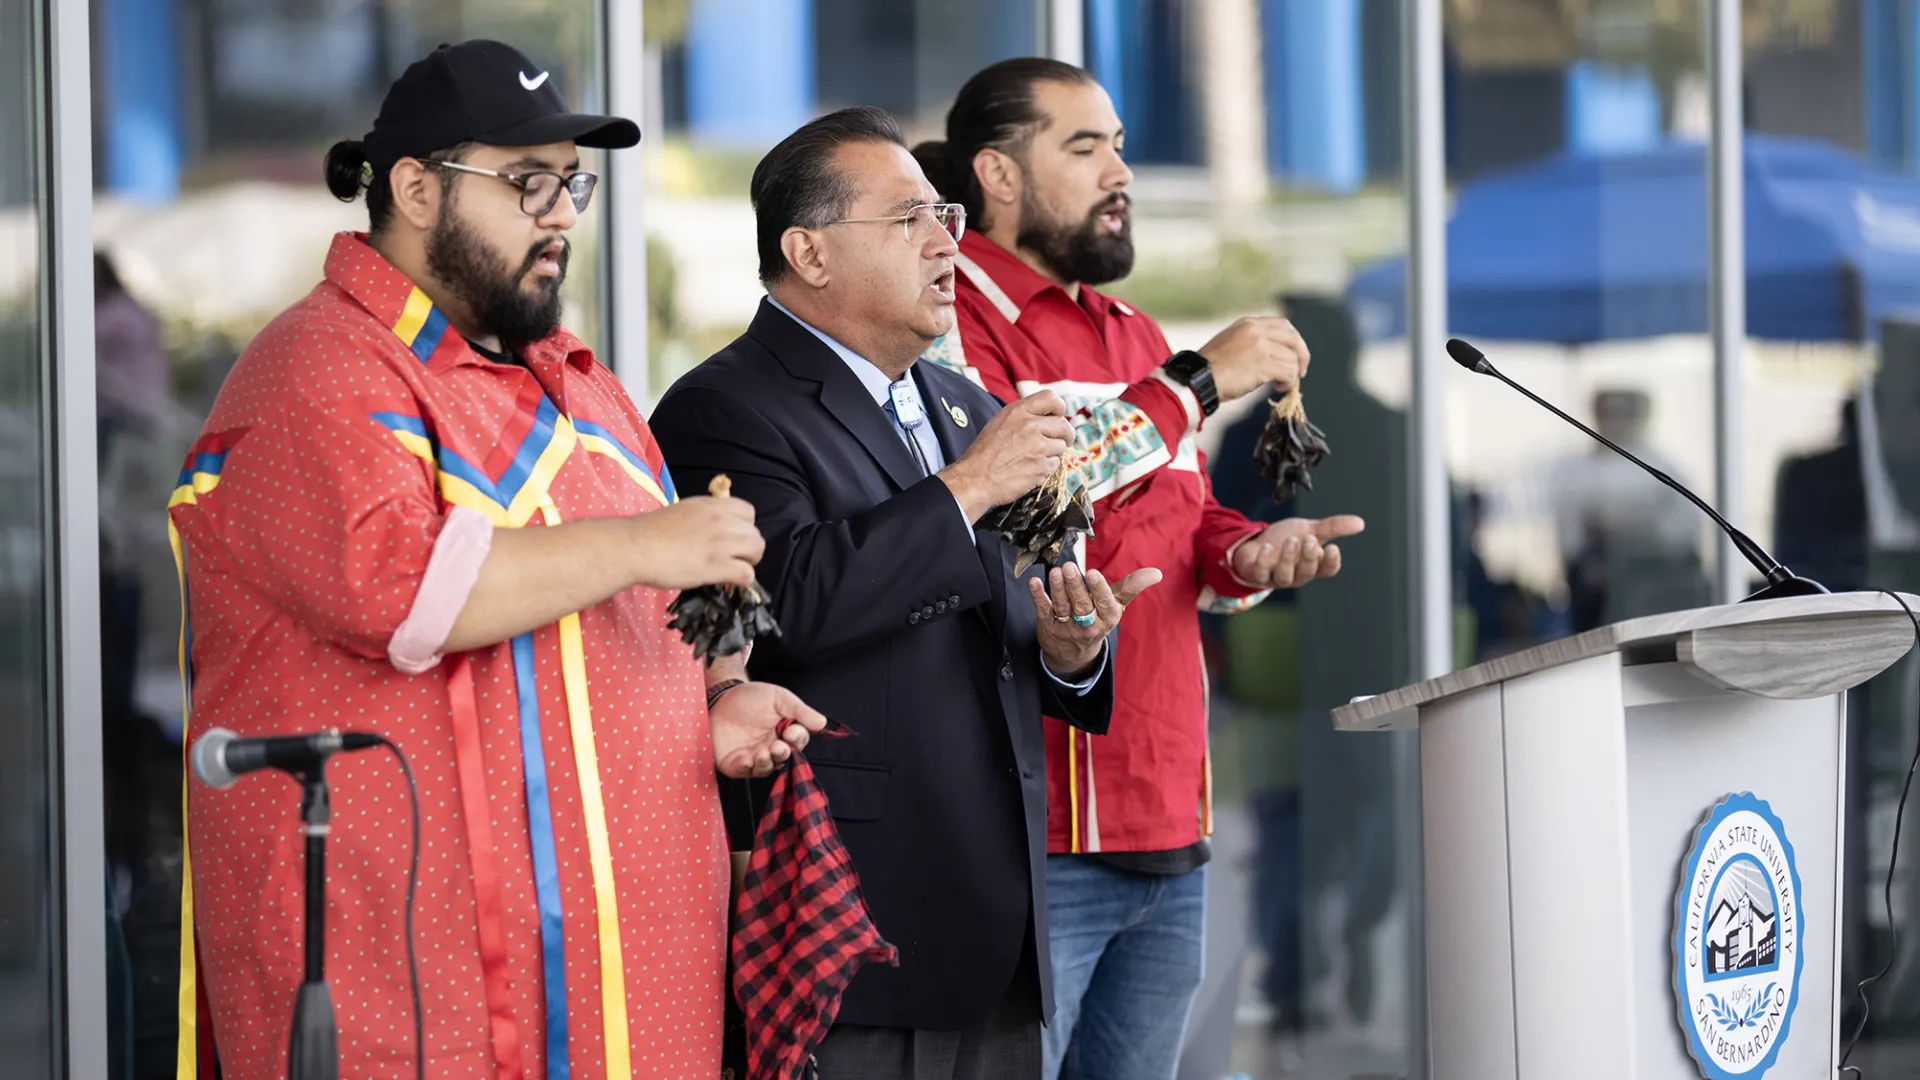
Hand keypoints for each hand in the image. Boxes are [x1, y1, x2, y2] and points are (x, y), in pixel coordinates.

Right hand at [629, 495, 764, 590]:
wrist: (634, 547)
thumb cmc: (649, 532)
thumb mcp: (681, 512)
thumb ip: (702, 519)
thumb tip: (710, 533)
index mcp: (711, 505)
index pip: (748, 512)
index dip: (743, 528)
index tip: (732, 539)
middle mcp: (721, 520)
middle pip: (755, 533)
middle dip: (748, 548)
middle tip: (733, 558)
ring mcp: (721, 542)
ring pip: (757, 550)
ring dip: (748, 562)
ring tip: (732, 570)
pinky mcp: (717, 565)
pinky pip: (747, 573)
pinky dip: (742, 579)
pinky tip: (728, 582)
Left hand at [709, 681, 827, 778]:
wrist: (720, 697)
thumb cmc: (751, 697)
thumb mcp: (779, 698)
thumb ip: (800, 711)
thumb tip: (822, 723)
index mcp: (785, 733)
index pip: (798, 741)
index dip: (797, 738)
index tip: (791, 731)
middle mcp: (772, 749)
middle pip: (784, 759)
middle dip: (783, 754)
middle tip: (778, 746)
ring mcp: (753, 758)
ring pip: (766, 769)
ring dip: (766, 763)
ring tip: (762, 753)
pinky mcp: (735, 764)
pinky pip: (743, 771)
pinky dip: (746, 767)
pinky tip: (745, 758)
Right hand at [938, 391, 1074, 520]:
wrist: (976, 479)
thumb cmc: (985, 452)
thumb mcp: (1000, 422)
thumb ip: (1024, 416)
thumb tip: (1046, 416)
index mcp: (1019, 411)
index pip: (1051, 398)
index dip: (1058, 408)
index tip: (1057, 418)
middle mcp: (1031, 426)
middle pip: (1064, 425)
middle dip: (1065, 434)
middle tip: (1060, 441)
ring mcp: (1038, 447)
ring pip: (1062, 446)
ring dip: (1053, 452)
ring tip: (1036, 457)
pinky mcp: (1041, 467)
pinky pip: (1055, 464)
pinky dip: (1047, 467)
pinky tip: (1032, 468)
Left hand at [1030, 562, 1162, 675]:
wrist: (1074, 652)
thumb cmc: (1098, 619)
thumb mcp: (1116, 605)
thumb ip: (1132, 587)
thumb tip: (1157, 573)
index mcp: (1107, 619)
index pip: (1104, 604)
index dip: (1098, 589)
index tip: (1092, 573)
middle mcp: (1088, 626)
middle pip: (1081, 605)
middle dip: (1074, 586)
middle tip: (1068, 567)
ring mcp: (1067, 627)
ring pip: (1063, 606)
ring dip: (1057, 589)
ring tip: (1055, 572)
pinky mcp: (1048, 626)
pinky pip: (1043, 610)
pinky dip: (1038, 596)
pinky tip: (1035, 583)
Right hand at [1198, 316, 1310, 401]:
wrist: (1199, 379)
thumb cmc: (1210, 368)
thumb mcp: (1231, 344)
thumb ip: (1252, 343)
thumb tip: (1275, 355)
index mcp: (1248, 324)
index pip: (1283, 325)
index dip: (1294, 341)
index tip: (1295, 355)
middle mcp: (1256, 330)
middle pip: (1293, 338)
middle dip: (1301, 355)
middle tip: (1300, 371)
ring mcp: (1261, 346)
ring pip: (1292, 359)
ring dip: (1291, 374)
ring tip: (1281, 385)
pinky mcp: (1263, 363)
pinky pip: (1288, 372)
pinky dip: (1289, 382)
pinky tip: (1279, 388)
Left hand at [1229, 516, 1364, 589]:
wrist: (1256, 543)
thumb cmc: (1286, 540)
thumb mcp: (1310, 529)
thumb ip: (1333, 527)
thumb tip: (1361, 523)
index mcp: (1313, 565)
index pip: (1327, 570)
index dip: (1331, 562)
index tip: (1333, 547)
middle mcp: (1297, 575)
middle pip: (1306, 573)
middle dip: (1309, 557)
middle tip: (1310, 540)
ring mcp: (1277, 577)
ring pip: (1285, 576)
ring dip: (1288, 558)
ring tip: (1291, 540)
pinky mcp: (1258, 576)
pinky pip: (1261, 574)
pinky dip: (1264, 562)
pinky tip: (1266, 547)